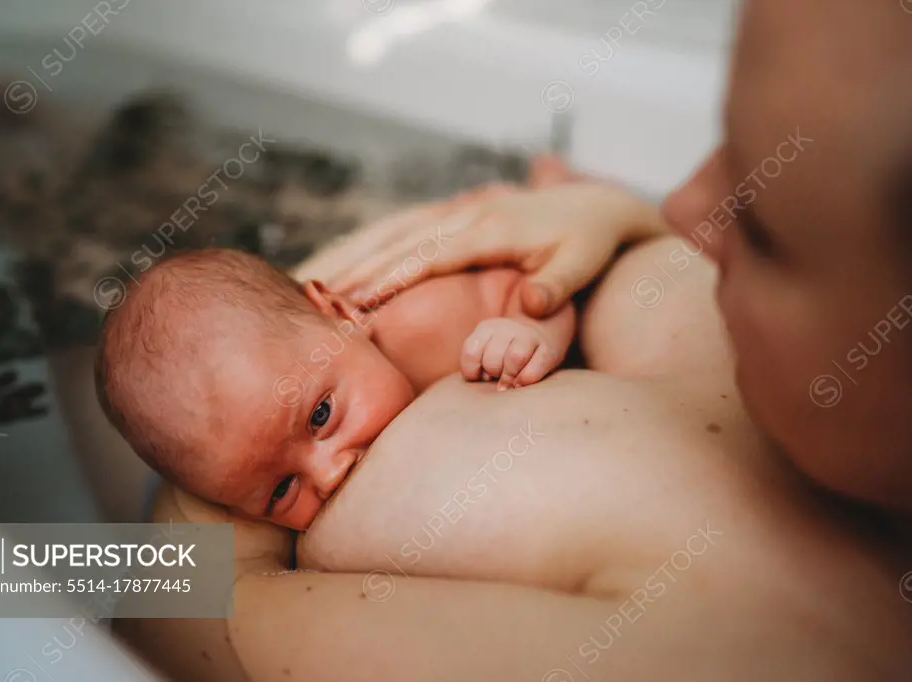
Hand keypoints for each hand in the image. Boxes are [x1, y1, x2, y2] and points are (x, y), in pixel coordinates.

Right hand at [335, 182, 666, 317]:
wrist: (597, 206)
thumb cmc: (589, 243)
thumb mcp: (582, 265)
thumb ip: (557, 287)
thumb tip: (532, 305)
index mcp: (492, 228)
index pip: (431, 256)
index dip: (392, 278)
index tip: (358, 300)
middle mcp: (469, 214)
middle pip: (402, 241)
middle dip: (358, 267)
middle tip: (315, 296)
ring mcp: (461, 210)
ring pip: (396, 230)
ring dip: (356, 252)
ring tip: (315, 279)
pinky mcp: (458, 214)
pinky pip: (406, 228)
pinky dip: (373, 244)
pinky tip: (347, 260)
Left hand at [460, 317, 561, 390]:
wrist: (542, 327)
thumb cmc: (506, 351)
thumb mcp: (486, 350)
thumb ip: (477, 364)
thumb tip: (483, 382)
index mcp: (486, 328)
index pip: (470, 354)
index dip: (473, 371)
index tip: (481, 374)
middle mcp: (506, 328)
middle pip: (492, 359)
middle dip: (493, 374)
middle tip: (498, 376)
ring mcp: (529, 336)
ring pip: (514, 359)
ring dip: (509, 377)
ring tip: (510, 382)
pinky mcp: (548, 349)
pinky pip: (534, 368)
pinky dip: (526, 380)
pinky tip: (521, 383)